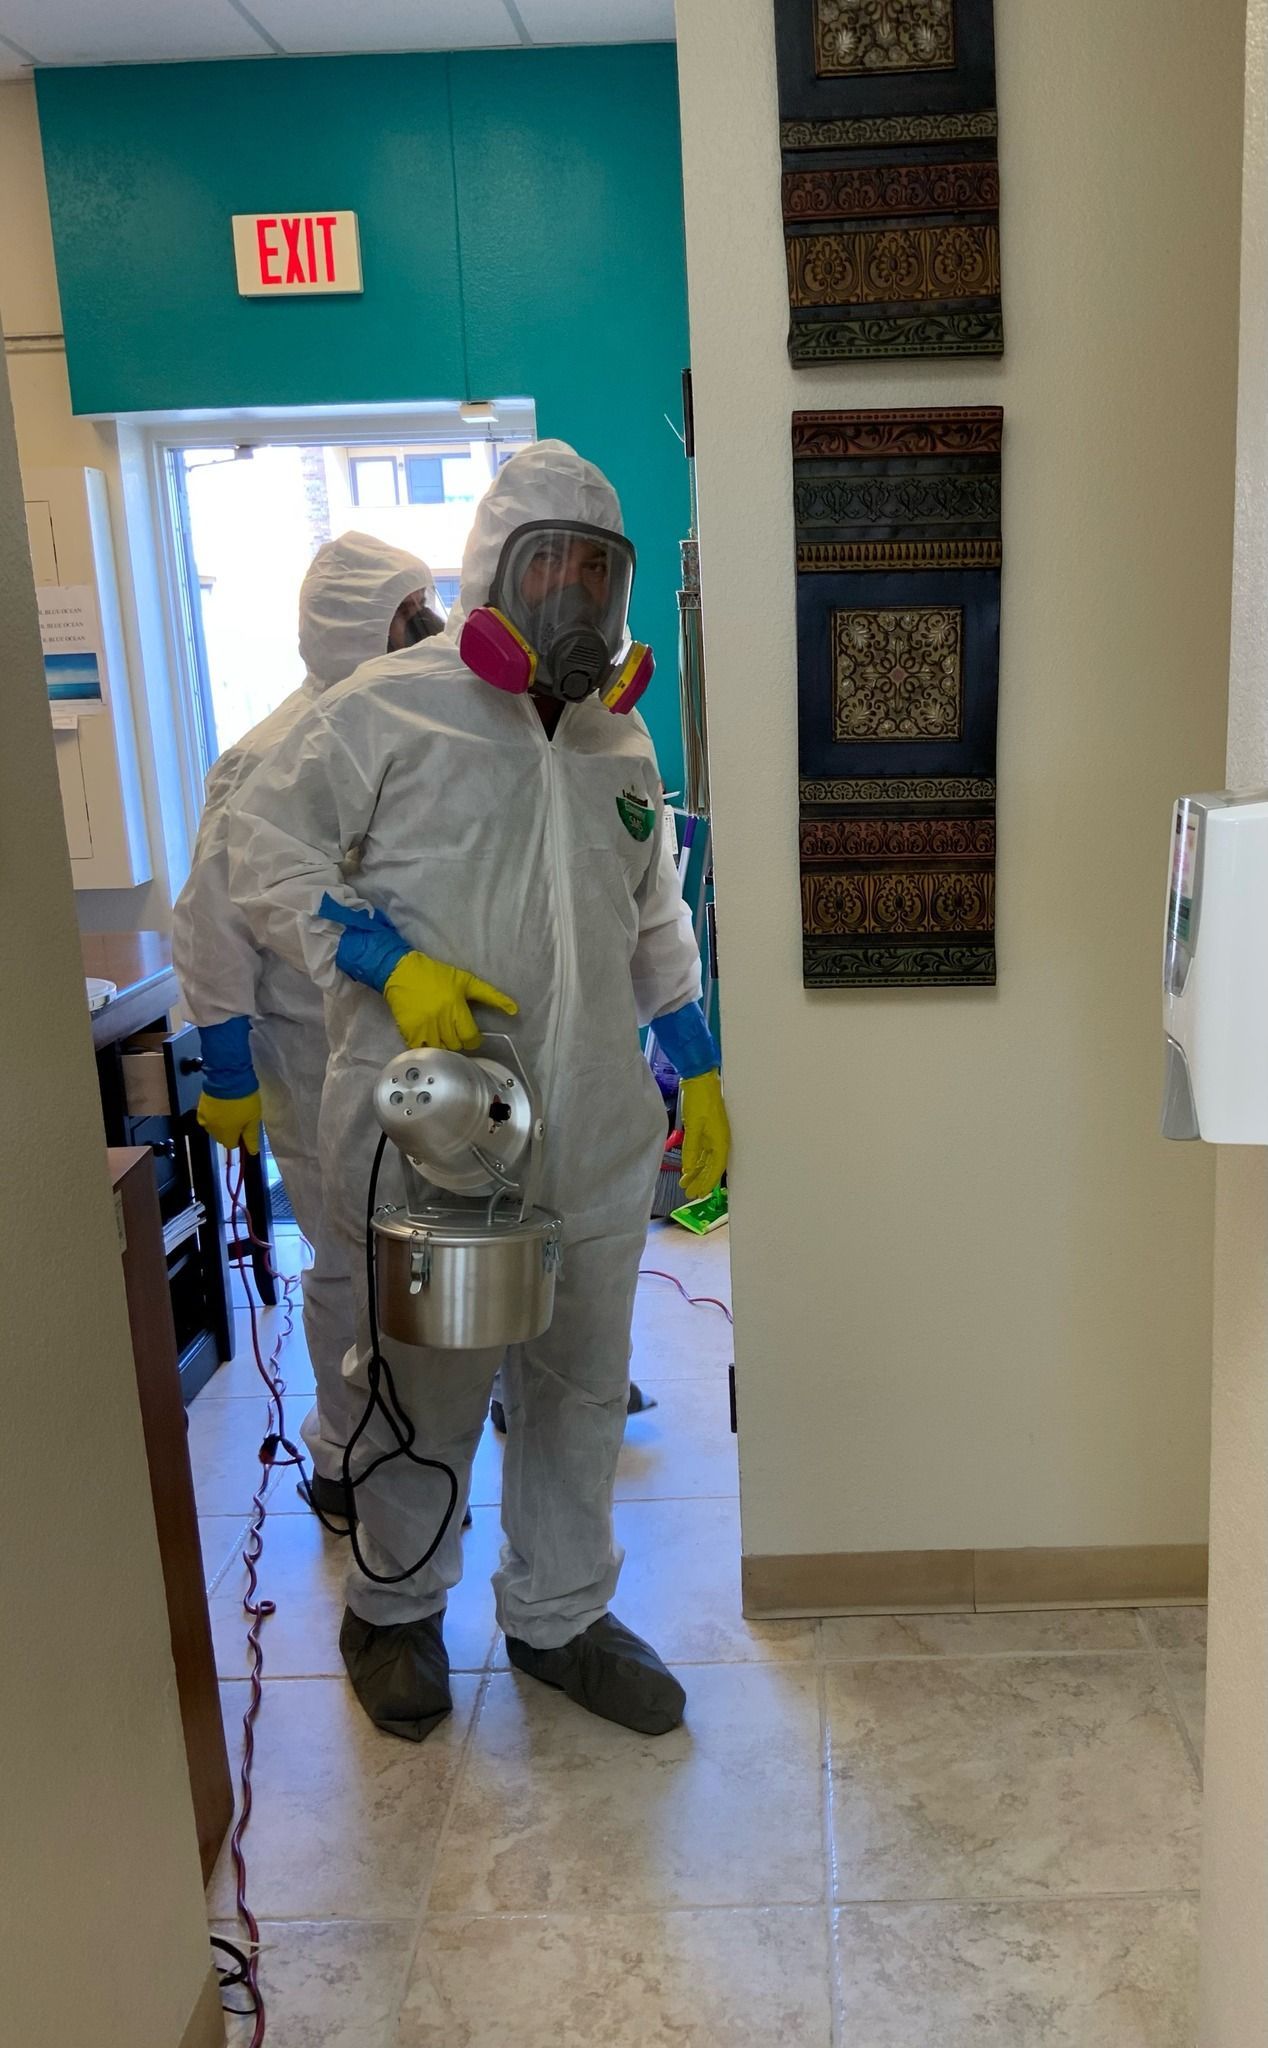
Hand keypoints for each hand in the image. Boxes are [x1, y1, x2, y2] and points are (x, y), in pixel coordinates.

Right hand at [197, 1089, 261, 1154]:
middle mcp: (213, 1129)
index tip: (245, 1130)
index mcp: (227, 1134)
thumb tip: (253, 1151)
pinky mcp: (200, 1107)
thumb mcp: (253, 1118)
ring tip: (230, 1111)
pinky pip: (206, 1117)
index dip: (239, 1139)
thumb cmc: (244, 1099)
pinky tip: (219, 1107)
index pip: (231, 1145)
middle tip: (240, 1118)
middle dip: (230, 1132)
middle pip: (221, 1137)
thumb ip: (251, 1137)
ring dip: (220, 1123)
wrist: (228, 1077)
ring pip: (213, 1127)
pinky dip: (212, 1115)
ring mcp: (205, 1118)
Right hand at [383, 949, 517, 1050]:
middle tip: (454, 1031)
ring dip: (442, 1045)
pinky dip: (426, 1047)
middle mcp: (441, 1019)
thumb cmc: (437, 975)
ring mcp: (424, 1027)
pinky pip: (422, 1049)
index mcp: (456, 1007)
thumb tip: (514, 1010)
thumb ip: (491, 996)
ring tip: (441, 1034)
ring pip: (440, 1050)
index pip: (470, 1038)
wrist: (402, 972)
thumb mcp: (467, 981)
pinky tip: (428, 1037)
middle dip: (457, 1040)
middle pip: (456, 1045)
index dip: (473, 1039)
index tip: (471, 1035)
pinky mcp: (409, 1031)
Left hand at [679, 1070, 729, 1199]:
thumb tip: (689, 1169)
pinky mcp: (707, 1131)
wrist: (700, 1080)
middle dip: (701, 1181)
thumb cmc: (700, 1101)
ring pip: (706, 1160)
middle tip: (690, 1193)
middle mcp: (720, 1141)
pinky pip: (702, 1151)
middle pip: (712, 1167)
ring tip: (685, 1184)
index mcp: (721, 1141)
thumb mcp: (694, 1127)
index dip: (708, 1182)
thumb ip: (691, 1149)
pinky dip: (696, 1161)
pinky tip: (688, 1169)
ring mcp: (714, 1136)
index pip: (716, 1168)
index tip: (699, 1193)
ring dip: (697, 1172)